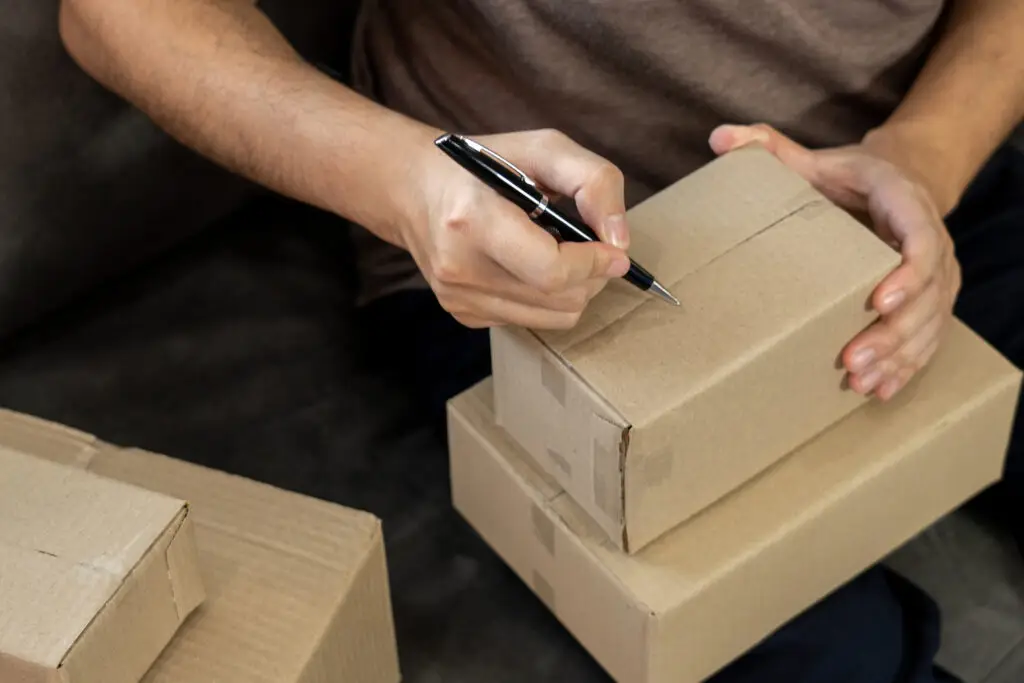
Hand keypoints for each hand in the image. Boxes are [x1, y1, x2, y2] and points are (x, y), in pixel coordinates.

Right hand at [396, 129, 630, 328]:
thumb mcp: (543, 148)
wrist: (412, 189)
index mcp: (473, 221)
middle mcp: (459, 267)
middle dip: (592, 277)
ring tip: (559, 253)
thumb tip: (619, 241)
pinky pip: (529, 320)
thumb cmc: (480, 163)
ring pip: (552, 319)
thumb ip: (593, 182)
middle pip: (560, 301)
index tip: (615, 253)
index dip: (594, 266)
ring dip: (573, 290)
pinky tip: (528, 266)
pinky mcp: (461, 314)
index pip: (552, 271)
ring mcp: (458, 297)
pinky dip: (544, 297)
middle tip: (592, 248)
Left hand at [709, 123, 961, 400]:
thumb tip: (718, 137)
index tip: (877, 300)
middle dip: (893, 332)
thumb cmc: (848, 178)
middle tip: (852, 359)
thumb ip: (767, 146)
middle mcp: (931, 241)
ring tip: (860, 382)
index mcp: (905, 203)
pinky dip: (906, 366)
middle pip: (927, 293)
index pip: (920, 238)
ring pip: (930, 323)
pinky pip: (927, 338)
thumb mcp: (812, 158)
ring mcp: (936, 276)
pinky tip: (880, 390)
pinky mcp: (930, 301)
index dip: (907, 273)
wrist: (897, 182)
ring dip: (898, 356)